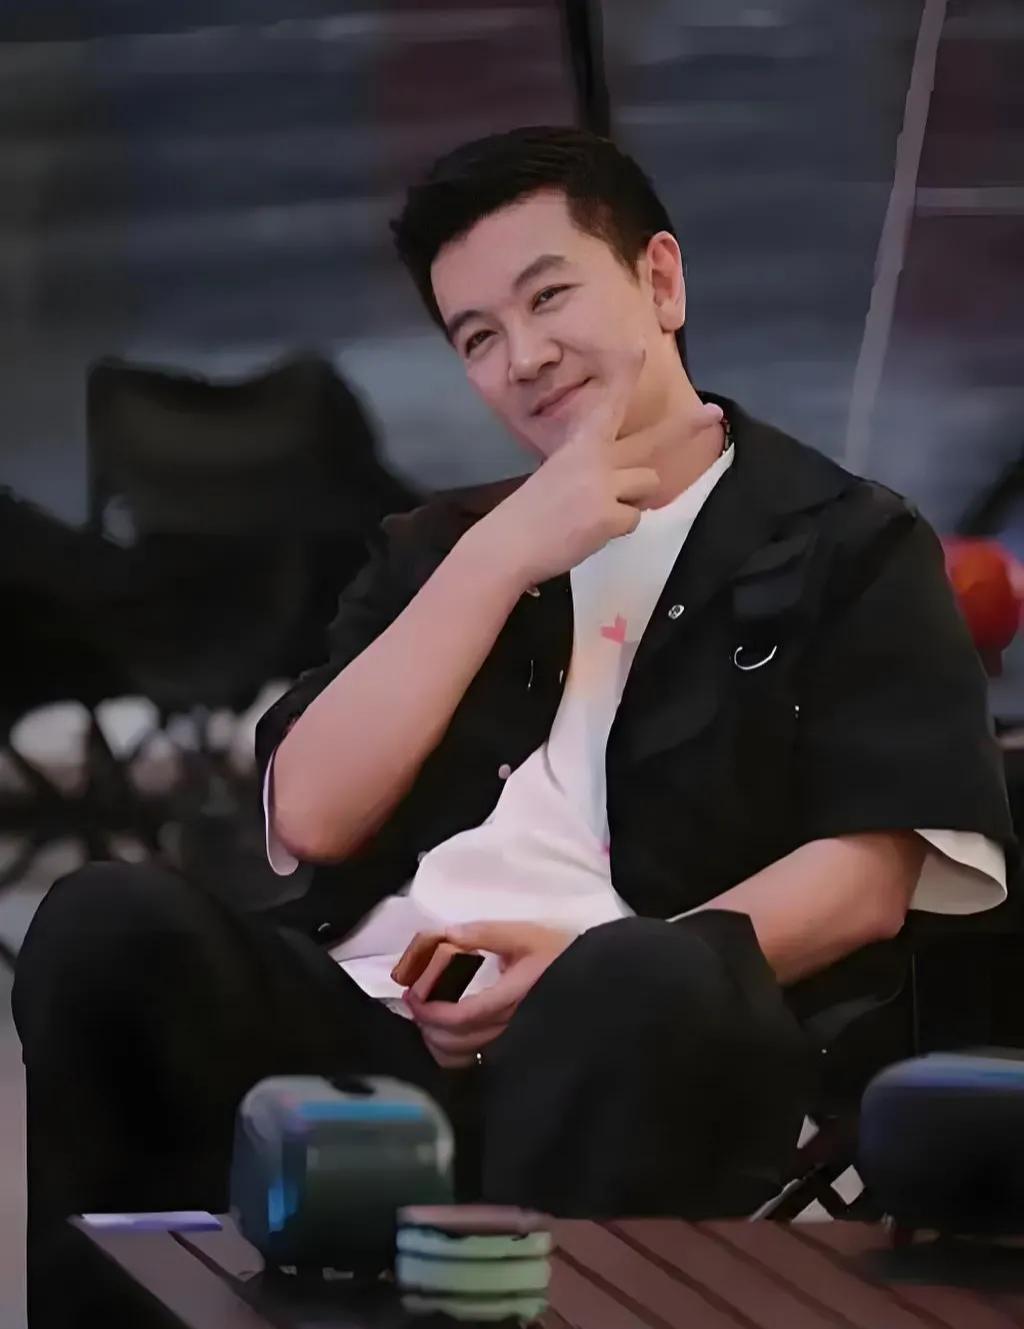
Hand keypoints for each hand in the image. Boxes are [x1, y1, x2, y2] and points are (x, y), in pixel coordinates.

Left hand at [394, 922, 574, 1068]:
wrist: (594, 980)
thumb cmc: (558, 953)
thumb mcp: (524, 934)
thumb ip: (484, 934)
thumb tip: (445, 934)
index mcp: (512, 997)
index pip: (462, 1016)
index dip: (431, 1010)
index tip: (412, 994)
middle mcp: (511, 1026)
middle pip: (458, 1040)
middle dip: (428, 1024)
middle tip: (414, 1002)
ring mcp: (513, 1042)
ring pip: (464, 1056)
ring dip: (437, 1041)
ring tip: (427, 1017)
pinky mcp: (514, 1048)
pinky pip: (476, 1061)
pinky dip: (453, 1053)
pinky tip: (447, 1034)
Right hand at [474, 346, 689, 588]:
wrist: (508, 542)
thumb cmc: (530, 511)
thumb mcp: (558, 473)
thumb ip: (592, 467)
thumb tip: (630, 477)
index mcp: (579, 444)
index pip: (607, 404)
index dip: (625, 375)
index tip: (640, 348)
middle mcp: (595, 458)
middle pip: (651, 440)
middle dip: (686, 426)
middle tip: (713, 412)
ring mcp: (603, 485)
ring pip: (647, 486)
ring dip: (632, 500)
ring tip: (597, 512)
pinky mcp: (608, 514)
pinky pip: (634, 519)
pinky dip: (616, 529)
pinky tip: (589, 531)